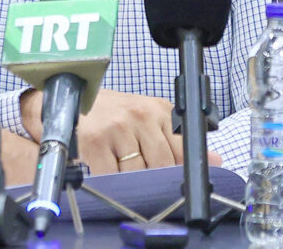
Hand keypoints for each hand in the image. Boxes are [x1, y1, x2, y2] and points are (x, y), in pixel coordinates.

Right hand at [21, 88, 222, 174]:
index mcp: (157, 109)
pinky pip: (112, 176)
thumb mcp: (145, 116)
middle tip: (143, 180)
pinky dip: (109, 181)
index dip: (182, 171)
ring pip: (137, 173)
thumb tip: (216, 160)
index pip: (182, 149)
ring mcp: (118, 128)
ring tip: (119, 168)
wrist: (66, 98)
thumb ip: (177, 138)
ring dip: (129, 181)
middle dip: (153, 178)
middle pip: (161, 165)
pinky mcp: (96, 142)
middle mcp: (140, 116)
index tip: (183, 186)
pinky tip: (104, 170)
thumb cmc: (107, 111)